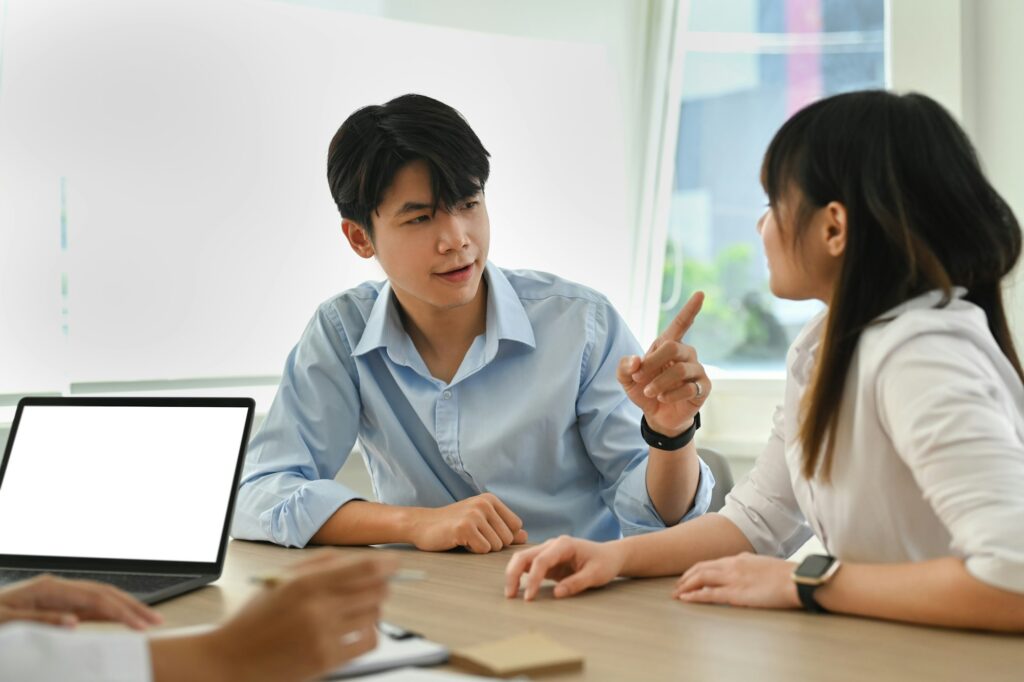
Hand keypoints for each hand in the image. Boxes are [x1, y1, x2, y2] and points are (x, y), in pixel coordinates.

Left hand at [0, 573, 162, 629]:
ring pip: (102, 597)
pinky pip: (90, 606)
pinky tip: (124, 619)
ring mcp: (59, 594)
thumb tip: (75, 622)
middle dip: (134, 606)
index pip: (96, 598)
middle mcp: (58, 587)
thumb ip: (43, 620)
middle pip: (105, 593)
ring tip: (149, 620)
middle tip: (157, 621)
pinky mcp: (58, 604)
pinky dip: (111, 612)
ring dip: (127, 608)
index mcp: (49, 588)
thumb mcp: (8, 622)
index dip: (122, 611)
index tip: (140, 625)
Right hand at [156, 552, 397, 681]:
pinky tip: (356, 628)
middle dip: (381, 585)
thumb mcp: (280, 578)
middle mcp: (317, 608)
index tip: (394, 563)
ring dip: (374, 608)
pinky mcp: (327, 660)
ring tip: (358, 607)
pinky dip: (369, 632)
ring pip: (374, 614)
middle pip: (374, 590)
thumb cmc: (254, 619)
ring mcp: (324, 635)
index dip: (385, 563)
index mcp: (305, 583)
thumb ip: (319, 563)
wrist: (231, 660)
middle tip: (377, 585)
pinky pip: (368, 641)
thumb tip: (357, 558)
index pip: (361, 567)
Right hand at [411, 493, 527, 553]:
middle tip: (472, 536)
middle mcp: (485, 503)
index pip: (516, 526)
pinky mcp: (464, 527)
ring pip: (496, 545)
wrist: (421, 524)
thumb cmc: (453, 525)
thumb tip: (525, 536)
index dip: (503, 536)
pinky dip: (472, 550)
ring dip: (481, 547)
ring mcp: (474, 514)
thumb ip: (504, 528)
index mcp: (491, 500)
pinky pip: (483, 549)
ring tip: (466, 537)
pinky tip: (460, 541)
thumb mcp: (480, 522)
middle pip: (508, 538)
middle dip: (492, 543)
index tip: (484, 532)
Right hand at [504, 535, 625, 600]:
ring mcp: (548, 552)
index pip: (541, 560)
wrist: (609, 556)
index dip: (533, 579)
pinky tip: (517, 589)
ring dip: (513, 574)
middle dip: (514, 573)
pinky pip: (529, 567)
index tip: (529, 598)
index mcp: (564, 545)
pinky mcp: (547, 561)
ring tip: (511, 594)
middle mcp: (552, 545)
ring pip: (522, 559)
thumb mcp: (596, 575)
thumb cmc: (605, 563)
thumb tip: (556, 594)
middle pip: (524, 555)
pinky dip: (520, 576)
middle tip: (510, 595)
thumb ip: (577, 583)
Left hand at [619, 292, 709, 436]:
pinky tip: (664, 398)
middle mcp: (686, 355)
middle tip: (638, 378)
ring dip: (659, 382)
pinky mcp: (703, 388)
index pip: (681, 324)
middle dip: (652, 363)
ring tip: (649, 392)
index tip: (701, 294)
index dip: (690, 309)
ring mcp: (696, 371)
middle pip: (673, 347)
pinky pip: (689, 387)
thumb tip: (636, 360)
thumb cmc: (644, 391)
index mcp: (667, 346)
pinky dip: (671, 394)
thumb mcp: (627, 379)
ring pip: (680, 369)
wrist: (657, 416)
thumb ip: (625, 367)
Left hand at [672, 553, 799, 608]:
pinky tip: (685, 599)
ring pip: (700, 579)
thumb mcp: (764, 565)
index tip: (689, 576)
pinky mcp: (735, 594)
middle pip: (701, 568)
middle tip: (677, 586)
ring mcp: (732, 579)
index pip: (711, 562)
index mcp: (740, 558)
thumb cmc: (787, 576)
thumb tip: (744, 571)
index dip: (697, 569)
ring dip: (685, 586)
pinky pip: (709, 594)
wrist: (797, 580)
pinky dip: (694, 596)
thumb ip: (750, 567)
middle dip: (686, 577)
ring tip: (676, 593)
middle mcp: (732, 565)